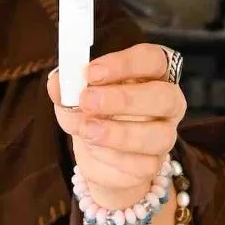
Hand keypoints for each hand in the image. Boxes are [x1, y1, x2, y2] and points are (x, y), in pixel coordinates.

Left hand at [48, 42, 185, 208]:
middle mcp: (167, 102)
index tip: (92, 72)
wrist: (96, 156)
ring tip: (87, 129)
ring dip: (119, 133)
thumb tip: (57, 83)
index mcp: (152, 74)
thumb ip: (67, 87)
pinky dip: (114, 157)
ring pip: (160, 135)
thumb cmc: (93, 114)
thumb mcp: (74, 96)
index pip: (153, 59)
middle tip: (87, 101)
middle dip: (124, 98)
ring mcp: (165, 135)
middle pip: (165, 96)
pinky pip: (144, 164)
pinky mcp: (154, 165)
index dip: (125, 63)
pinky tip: (94, 148)